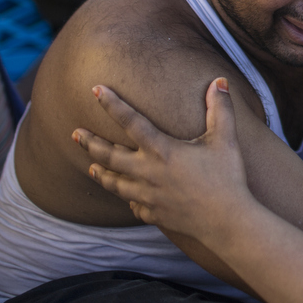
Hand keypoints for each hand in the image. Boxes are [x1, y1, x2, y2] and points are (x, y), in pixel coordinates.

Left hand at [72, 78, 255, 242]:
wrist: (226, 221)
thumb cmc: (227, 177)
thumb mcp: (225, 139)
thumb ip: (220, 108)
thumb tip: (219, 80)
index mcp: (161, 151)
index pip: (131, 121)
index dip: (112, 104)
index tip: (95, 90)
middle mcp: (147, 173)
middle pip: (108, 156)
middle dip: (90, 142)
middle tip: (75, 133)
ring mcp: (147, 196)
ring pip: (114, 183)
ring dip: (100, 173)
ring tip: (90, 166)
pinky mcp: (153, 213)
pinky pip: (133, 205)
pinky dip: (128, 198)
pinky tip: (127, 196)